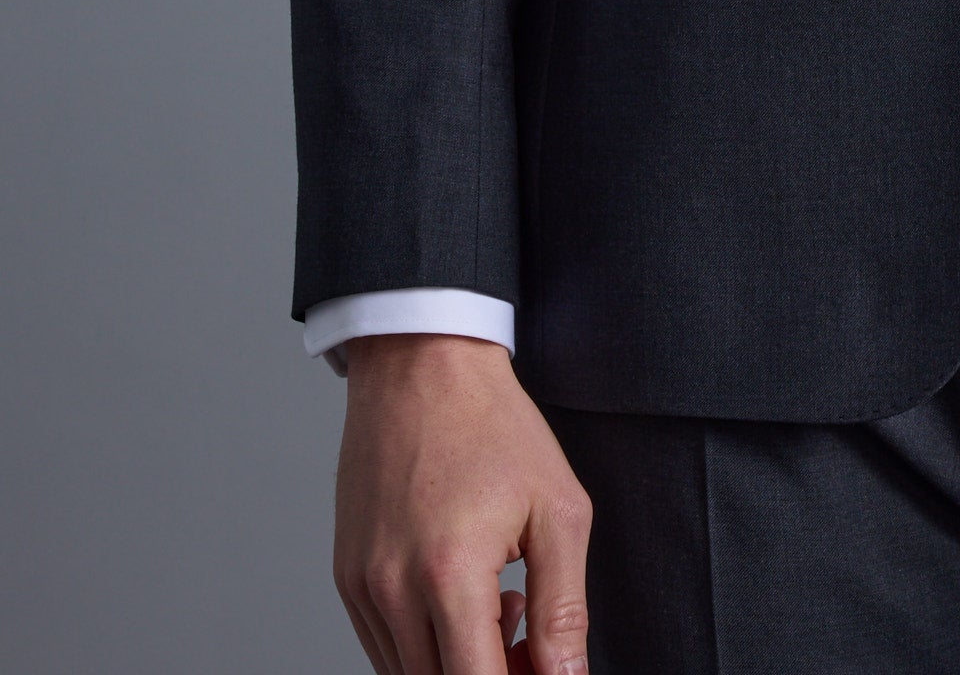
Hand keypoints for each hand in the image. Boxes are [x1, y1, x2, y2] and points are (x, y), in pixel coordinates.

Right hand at [333, 336, 590, 674]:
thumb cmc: (494, 426)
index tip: (541, 668)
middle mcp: (393, 589)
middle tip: (529, 630)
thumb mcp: (557, 509)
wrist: (423, 365)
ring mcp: (362, 586)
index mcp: (449, 574)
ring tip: (500, 602)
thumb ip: (563, 608)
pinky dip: (425, 644)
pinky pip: (384, 647)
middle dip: (492, 673)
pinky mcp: (347, 578)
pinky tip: (461, 594)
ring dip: (457, 663)